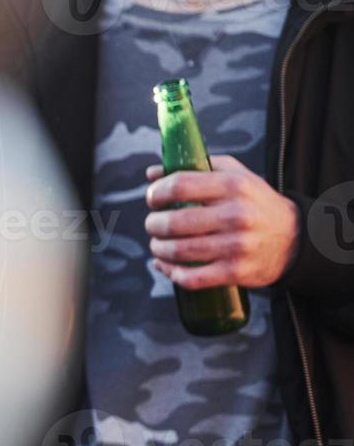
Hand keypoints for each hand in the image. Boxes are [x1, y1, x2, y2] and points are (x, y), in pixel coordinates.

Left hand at [145, 155, 298, 289]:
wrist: (294, 238)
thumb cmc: (255, 203)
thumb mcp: (235, 175)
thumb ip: (196, 167)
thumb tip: (152, 173)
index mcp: (233, 186)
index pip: (180, 186)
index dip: (157, 193)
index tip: (153, 199)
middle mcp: (236, 215)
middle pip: (174, 222)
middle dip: (153, 224)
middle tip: (153, 225)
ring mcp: (237, 246)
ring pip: (179, 251)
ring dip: (159, 249)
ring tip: (158, 244)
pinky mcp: (236, 272)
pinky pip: (192, 278)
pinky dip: (172, 273)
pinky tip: (167, 266)